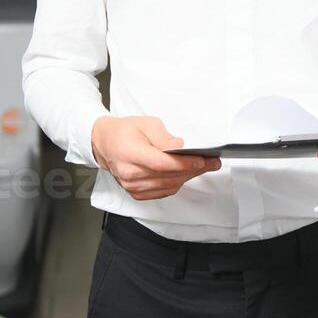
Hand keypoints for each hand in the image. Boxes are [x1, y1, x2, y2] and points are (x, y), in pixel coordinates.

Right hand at [91, 115, 220, 200]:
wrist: (105, 143)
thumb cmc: (125, 131)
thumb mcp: (147, 124)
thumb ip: (165, 138)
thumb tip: (181, 148)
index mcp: (130, 153)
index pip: (162, 163)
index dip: (184, 164)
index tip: (203, 160)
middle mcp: (129, 173)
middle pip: (167, 176)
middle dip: (193, 169)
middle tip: (212, 162)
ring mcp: (132, 186)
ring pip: (167, 186)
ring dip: (187, 177)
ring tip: (203, 167)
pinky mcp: (136, 192)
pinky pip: (162, 192)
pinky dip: (176, 183)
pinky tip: (186, 174)